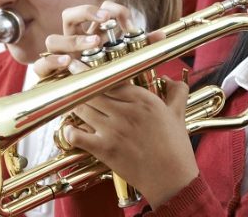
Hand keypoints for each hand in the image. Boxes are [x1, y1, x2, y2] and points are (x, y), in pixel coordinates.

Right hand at [32, 1, 160, 80]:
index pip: (97, 10)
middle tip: (105, 20)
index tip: (128, 23)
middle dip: (86, 13)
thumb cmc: (106, 77)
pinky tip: (68, 63)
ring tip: (93, 45)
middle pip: (69, 15)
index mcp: (90, 32)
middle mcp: (72, 40)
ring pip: (54, 39)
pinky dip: (53, 62)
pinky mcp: (48, 73)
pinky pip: (41, 64)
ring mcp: (58, 55)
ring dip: (73, 41)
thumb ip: (141, 47)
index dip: (113, 10)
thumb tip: (160, 35)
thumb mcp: (124, 60)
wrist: (87, 105)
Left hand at [61, 77, 197, 206]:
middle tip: (69, 82)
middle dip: (78, 85)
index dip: (94, 73)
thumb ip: (177, 91)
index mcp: (143, 99)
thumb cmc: (175, 147)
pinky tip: (69, 128)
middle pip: (92, 90)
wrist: (172, 179)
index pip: (110, 78)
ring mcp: (113, 130)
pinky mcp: (105, 149)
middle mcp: (126, 111)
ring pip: (82, 109)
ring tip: (68, 104)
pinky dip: (70, 131)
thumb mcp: (179, 113)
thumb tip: (170, 79)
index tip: (83, 68)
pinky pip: (78, 136)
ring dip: (73, 106)